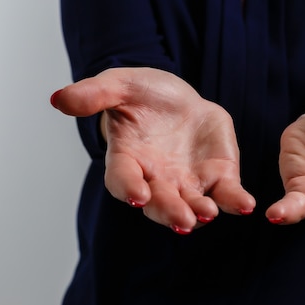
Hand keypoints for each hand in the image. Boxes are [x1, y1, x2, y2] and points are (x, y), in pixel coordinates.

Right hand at [51, 67, 255, 233]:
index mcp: (128, 159)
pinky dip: (234, 201)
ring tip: (207, 213)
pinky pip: (225, 194)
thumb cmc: (143, 95)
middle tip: (181, 220)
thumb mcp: (118, 85)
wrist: (179, 100)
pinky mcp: (217, 177)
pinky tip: (246, 205)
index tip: (137, 194)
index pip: (123, 179)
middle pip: (160, 202)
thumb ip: (93, 94)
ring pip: (192, 204)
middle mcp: (156, 179)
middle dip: (169, 211)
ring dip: (200, 212)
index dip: (128, 187)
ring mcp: (188, 182)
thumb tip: (58, 99)